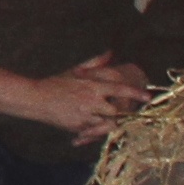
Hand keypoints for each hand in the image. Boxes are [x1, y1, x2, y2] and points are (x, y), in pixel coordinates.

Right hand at [0, 56, 149, 143]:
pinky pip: (93, 132)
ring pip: (107, 124)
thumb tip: (110, 52)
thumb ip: (95, 63)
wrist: (35, 99)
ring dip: (110, 123)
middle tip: (130, 113)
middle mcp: (91, 101)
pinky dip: (95, 130)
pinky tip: (92, 127)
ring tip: (110, 120)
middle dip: (124, 113)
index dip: (135, 94)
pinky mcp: (78, 127)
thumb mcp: (76, 71)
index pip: (120, 90)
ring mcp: (85, 116)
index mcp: (92, 86)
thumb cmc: (55, 84)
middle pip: (117, 111)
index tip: (148, 97)